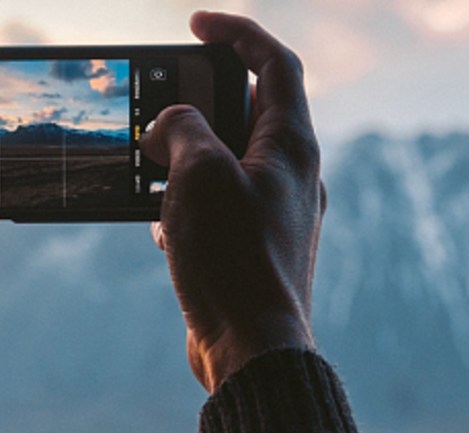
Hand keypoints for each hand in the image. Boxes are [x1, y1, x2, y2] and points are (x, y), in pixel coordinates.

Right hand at [141, 11, 325, 392]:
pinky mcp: (254, 242)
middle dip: (202, 106)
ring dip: (190, 160)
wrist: (251, 345)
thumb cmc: (234, 260)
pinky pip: (221, 204)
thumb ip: (183, 131)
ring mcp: (275, 211)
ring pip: (229, 162)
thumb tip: (171, 126)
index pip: (274, 65)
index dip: (238, 34)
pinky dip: (193, 202)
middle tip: (163, 114)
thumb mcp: (200, 176)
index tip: (197, 25)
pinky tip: (167, 224)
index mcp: (292, 148)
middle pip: (249, 113)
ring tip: (157, 173)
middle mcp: (292, 176)